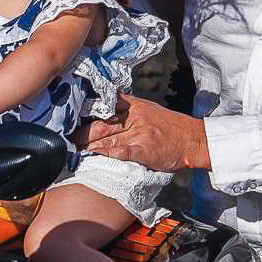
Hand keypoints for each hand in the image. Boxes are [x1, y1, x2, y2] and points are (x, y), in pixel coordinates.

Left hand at [81, 97, 208, 170]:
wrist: (193, 139)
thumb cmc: (171, 127)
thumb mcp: (149, 109)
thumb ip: (128, 109)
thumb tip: (107, 110)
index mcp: (134, 105)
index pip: (105, 105)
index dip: (86, 112)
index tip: (71, 118)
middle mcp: (135, 117)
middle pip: (101, 123)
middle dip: (82, 132)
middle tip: (67, 138)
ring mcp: (139, 133)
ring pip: (107, 138)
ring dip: (87, 144)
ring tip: (73, 148)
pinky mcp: (143, 150)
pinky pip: (119, 151)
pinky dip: (104, 153)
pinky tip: (92, 155)